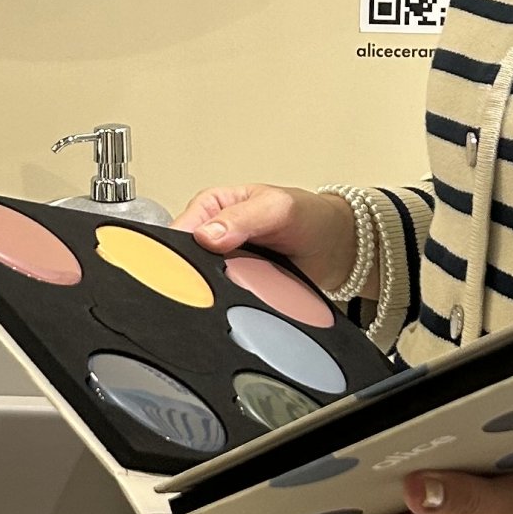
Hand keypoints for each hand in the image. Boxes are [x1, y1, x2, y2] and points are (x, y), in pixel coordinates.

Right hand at [178, 181, 357, 295]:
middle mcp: (211, 237)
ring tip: (242, 288)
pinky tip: (244, 302)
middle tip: (224, 280)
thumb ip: (242, 219)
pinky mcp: (237, 288)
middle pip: (185, 265)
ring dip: (216, 294)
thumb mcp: (277, 208)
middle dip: (197, 278)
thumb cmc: (308, 216)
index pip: (178, 232)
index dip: (179, 252)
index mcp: (210, 208)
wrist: (334, 246)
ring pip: (203, 288)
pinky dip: (232, 305)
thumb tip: (207, 235)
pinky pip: (225, 302)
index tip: (196, 266)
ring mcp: (223, 265)